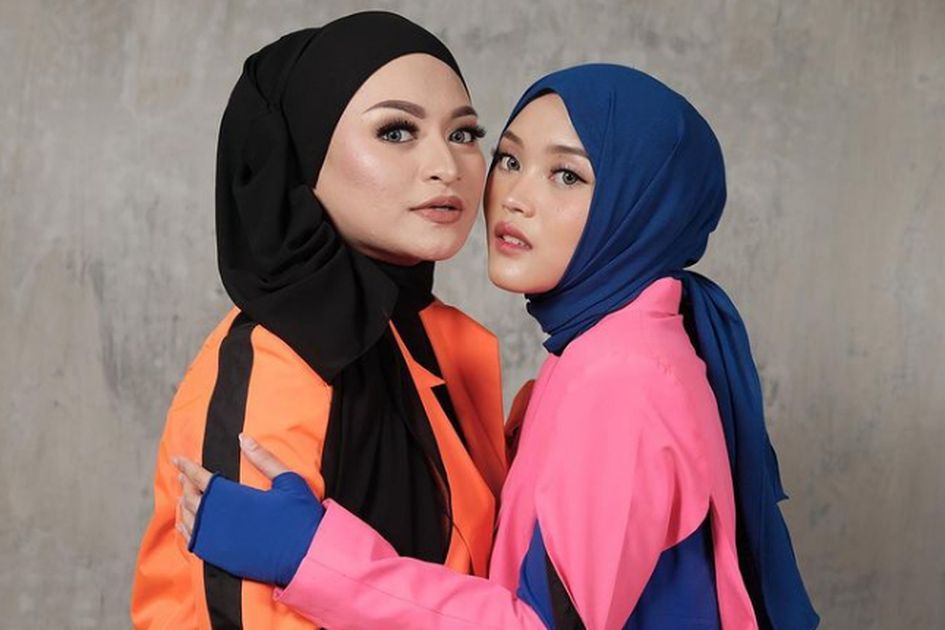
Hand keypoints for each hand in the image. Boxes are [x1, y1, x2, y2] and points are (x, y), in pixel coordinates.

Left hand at [173, 434, 324, 586]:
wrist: (305, 556)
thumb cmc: (300, 516)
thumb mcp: (288, 480)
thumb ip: (263, 459)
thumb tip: (242, 438)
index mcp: (235, 497)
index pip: (203, 478)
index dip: (188, 467)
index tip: (177, 459)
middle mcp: (220, 518)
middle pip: (192, 498)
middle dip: (185, 484)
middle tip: (182, 474)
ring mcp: (218, 540)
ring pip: (189, 519)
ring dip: (183, 505)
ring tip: (182, 495)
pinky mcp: (220, 557)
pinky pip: (193, 541)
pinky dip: (185, 529)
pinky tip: (185, 523)